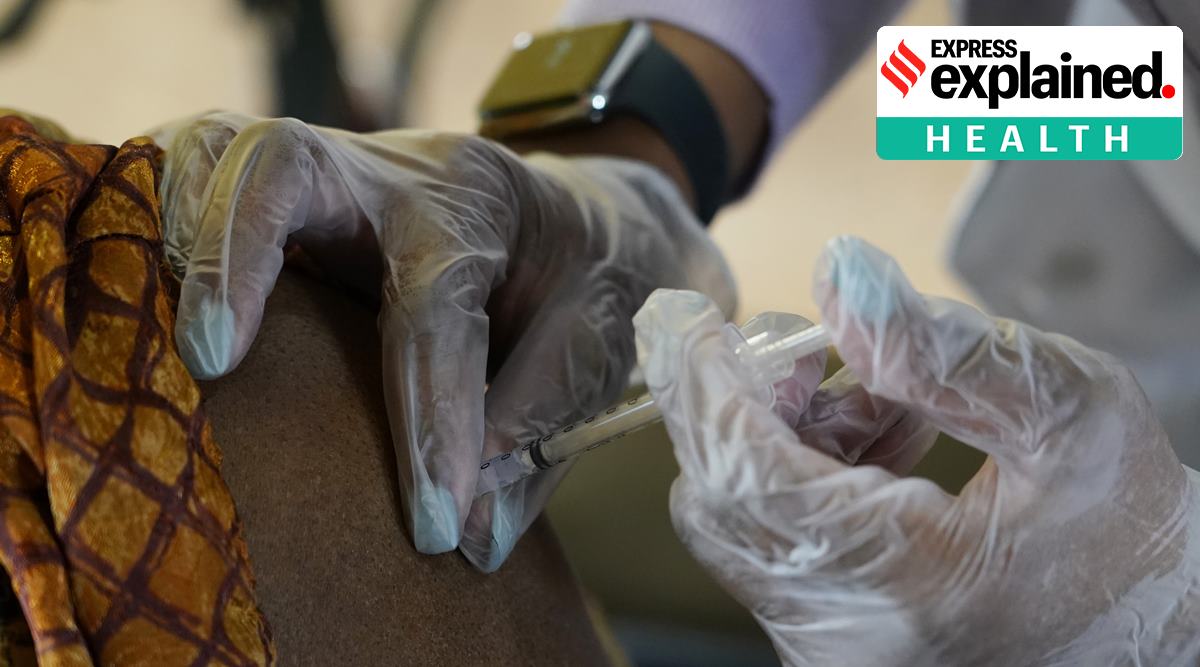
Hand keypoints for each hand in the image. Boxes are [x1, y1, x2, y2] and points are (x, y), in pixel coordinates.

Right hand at [150, 112, 735, 570]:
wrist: (581, 213)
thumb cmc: (586, 275)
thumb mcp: (601, 337)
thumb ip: (541, 426)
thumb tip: (473, 533)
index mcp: (478, 200)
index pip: (435, 300)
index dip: (432, 415)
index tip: (438, 522)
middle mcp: (391, 169)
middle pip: (281, 166)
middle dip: (234, 259)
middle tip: (216, 364)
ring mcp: (330, 171)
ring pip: (219, 154)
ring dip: (177, 234)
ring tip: (158, 338)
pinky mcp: (290, 195)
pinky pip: (201, 180)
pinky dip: (163, 227)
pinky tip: (150, 298)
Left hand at [633, 237, 1199, 664]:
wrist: (1166, 639)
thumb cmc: (1135, 534)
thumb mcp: (1069, 413)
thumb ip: (944, 345)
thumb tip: (838, 274)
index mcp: (903, 580)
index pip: (744, 473)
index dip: (700, 385)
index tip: (680, 320)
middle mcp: (844, 635)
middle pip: (720, 499)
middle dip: (747, 405)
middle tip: (811, 351)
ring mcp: (832, 650)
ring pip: (740, 523)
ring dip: (784, 440)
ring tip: (885, 404)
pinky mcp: (834, 645)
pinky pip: (773, 549)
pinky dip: (803, 481)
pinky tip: (882, 448)